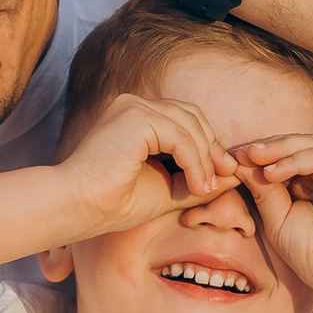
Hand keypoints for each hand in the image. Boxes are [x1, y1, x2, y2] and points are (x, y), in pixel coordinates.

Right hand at [50, 90, 238, 240]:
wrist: (78, 208)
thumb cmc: (114, 203)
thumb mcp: (168, 189)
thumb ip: (196, 178)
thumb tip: (233, 175)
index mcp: (136, 117)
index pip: (185, 120)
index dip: (208, 145)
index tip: (223, 176)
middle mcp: (134, 105)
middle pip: (192, 116)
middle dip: (212, 147)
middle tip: (225, 177)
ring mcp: (133, 107)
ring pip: (190, 124)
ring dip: (205, 158)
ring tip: (206, 189)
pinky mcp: (136, 117)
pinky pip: (180, 136)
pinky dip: (195, 161)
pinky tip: (197, 186)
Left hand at [238, 135, 312, 296]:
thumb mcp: (277, 219)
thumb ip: (263, 190)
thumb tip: (240, 163)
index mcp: (312, 182)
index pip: (282, 158)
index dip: (254, 158)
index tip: (225, 162)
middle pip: (293, 146)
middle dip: (263, 149)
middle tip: (236, 154)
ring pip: (307, 145)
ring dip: (276, 150)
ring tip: (250, 157)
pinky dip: (295, 161)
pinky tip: (271, 172)